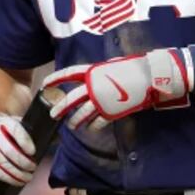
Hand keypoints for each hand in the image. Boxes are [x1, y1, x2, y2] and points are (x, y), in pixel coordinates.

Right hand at [0, 105, 35, 185]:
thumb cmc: (9, 124)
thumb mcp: (19, 120)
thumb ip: (35, 128)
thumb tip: (55, 137)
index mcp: (3, 121)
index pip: (14, 130)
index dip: (24, 141)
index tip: (33, 151)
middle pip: (8, 150)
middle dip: (23, 161)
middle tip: (33, 167)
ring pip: (2, 163)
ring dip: (17, 173)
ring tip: (28, 177)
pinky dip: (9, 178)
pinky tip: (19, 181)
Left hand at [42, 49, 186, 129]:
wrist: (149, 76)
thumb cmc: (134, 67)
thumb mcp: (112, 66)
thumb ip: (100, 74)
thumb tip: (93, 79)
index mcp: (93, 71)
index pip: (69, 74)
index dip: (56, 78)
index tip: (45, 84)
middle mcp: (94, 85)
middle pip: (71, 99)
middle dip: (61, 108)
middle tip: (53, 114)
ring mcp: (102, 99)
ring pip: (82, 114)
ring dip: (75, 121)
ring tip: (71, 126)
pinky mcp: (111, 111)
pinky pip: (98, 122)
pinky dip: (93, 126)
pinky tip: (91, 129)